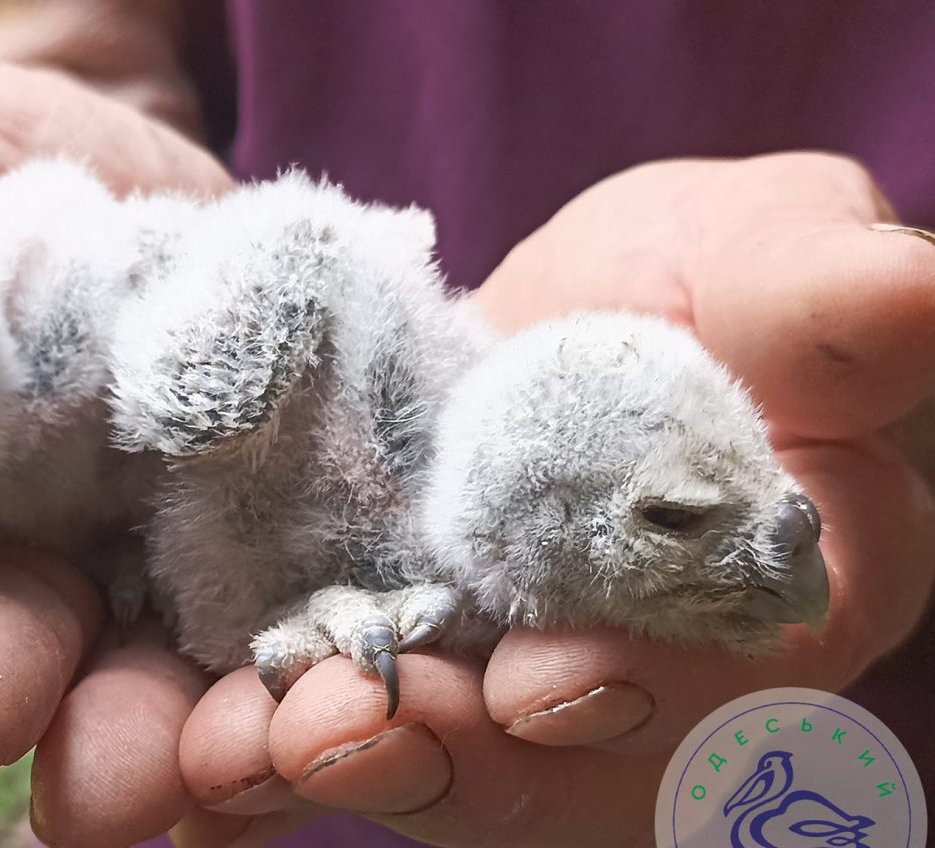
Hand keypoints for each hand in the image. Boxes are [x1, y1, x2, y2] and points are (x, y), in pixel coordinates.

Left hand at [169, 153, 934, 845]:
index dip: (645, 688)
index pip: (727, 673)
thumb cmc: (720, 283)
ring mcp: (499, 679)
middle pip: (551, 758)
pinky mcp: (390, 652)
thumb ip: (828, 301)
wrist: (587, 318)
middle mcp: (630, 673)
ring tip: (237, 753)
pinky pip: (333, 713)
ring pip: (428, 754)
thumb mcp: (778, 260)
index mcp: (764, 598)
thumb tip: (913, 294)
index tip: (546, 680)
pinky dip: (261, 742)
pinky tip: (193, 748)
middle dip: (449, 761)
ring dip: (334, 763)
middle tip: (337, 738)